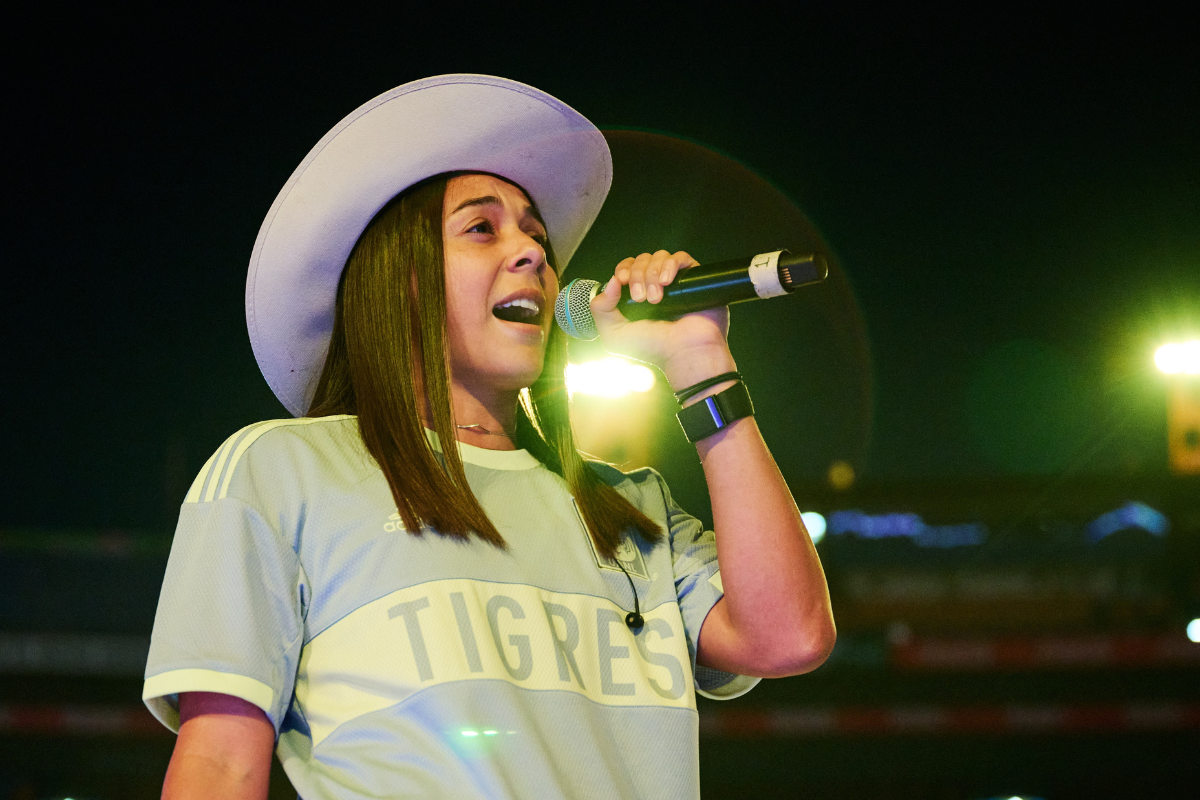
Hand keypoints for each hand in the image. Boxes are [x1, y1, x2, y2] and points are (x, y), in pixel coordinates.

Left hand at [589, 250, 736, 389]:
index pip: (627, 267)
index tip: (622, 281)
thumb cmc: (652, 347)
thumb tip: (612, 281)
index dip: (623, 268)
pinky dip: (671, 264)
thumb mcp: (614, 334)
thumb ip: (601, 309)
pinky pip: (681, 257)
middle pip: (642, 260)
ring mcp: (675, 281)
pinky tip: (667, 281)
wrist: (682, 352)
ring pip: (659, 256)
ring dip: (652, 273)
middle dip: (637, 275)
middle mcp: (655, 285)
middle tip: (641, 299)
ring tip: (656, 298)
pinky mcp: (693, 279)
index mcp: (637, 295)